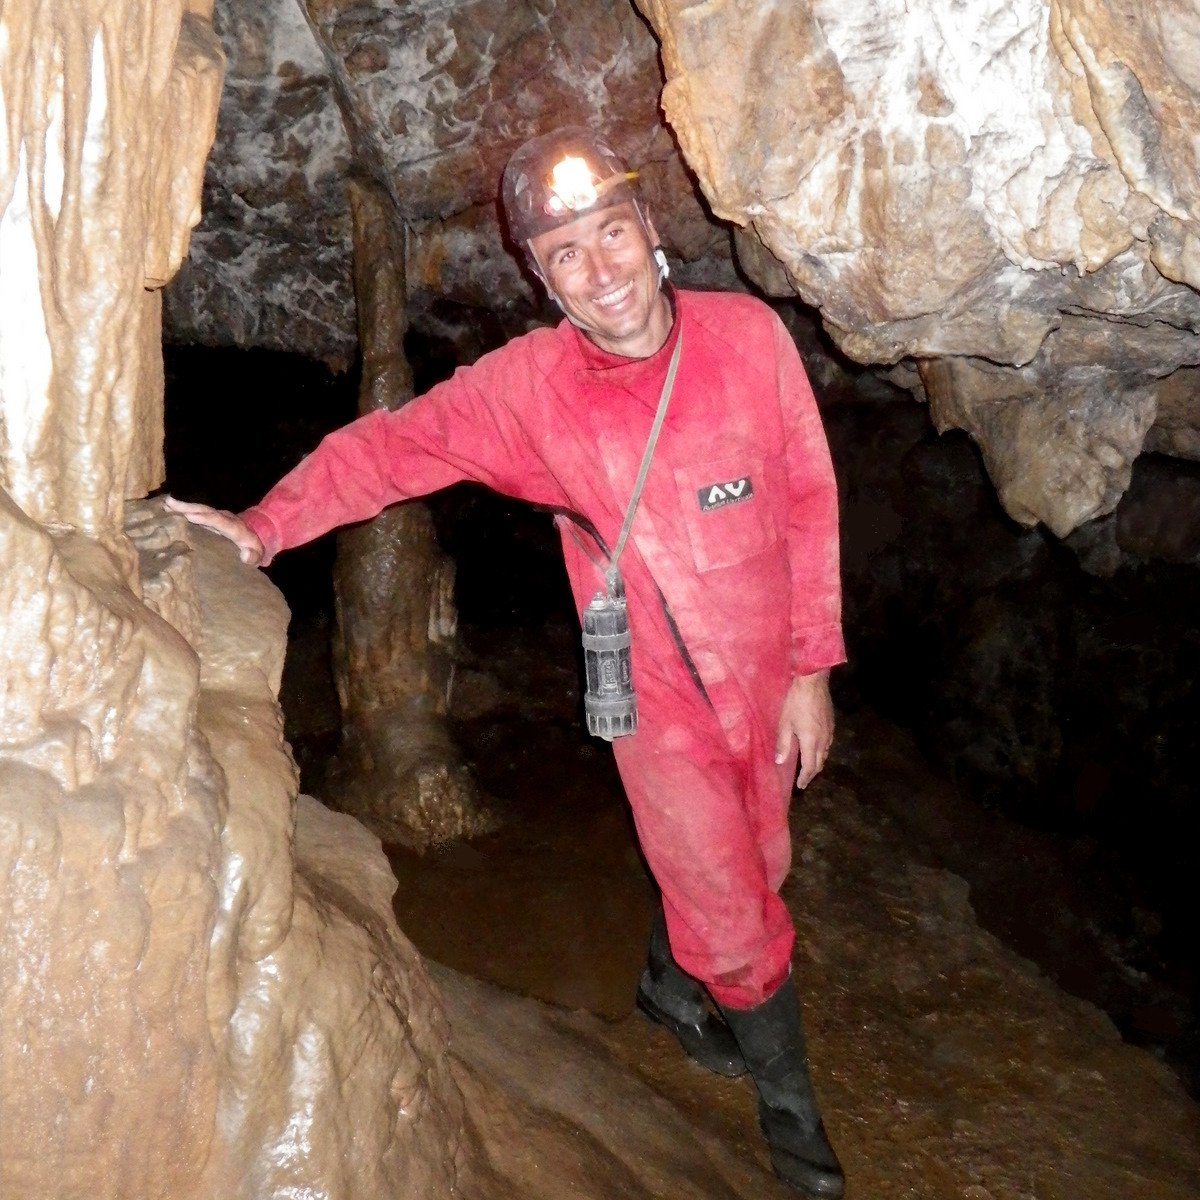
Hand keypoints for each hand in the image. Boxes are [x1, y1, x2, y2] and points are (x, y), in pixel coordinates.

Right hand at [162, 496, 263, 565]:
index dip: (206, 519)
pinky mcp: (210, 518)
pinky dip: (182, 510)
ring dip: (182, 506)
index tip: (190, 516)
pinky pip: (196, 512)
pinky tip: (167, 508)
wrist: (255, 535)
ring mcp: (217, 517)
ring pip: (199, 509)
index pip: (221, 522)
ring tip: (165, 503)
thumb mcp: (257, 555)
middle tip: (170, 503)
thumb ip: (253, 557)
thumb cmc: (254, 549)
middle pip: (206, 511)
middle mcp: (225, 519)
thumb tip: (246, 555)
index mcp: (235, 528)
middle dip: (188, 508)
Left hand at [774, 670, 833, 788]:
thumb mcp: (784, 723)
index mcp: (811, 742)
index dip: (805, 778)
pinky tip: (816, 746)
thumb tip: (780, 762)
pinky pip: (828, 743)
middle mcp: (824, 739)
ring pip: (826, 753)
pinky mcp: (832, 723)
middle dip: (812, 773)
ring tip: (809, 764)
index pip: (810, 767)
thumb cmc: (795, 701)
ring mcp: (830, 731)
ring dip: (818, 761)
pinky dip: (822, 750)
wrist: (812, 681)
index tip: (800, 785)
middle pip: (820, 762)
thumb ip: (783, 744)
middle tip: (804, 778)